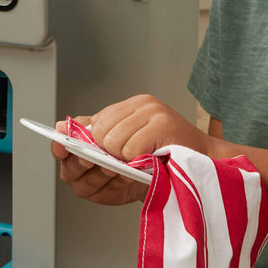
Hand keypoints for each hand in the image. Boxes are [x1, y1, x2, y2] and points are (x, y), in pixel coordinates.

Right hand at [52, 115, 147, 206]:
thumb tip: (61, 126)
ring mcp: (88, 187)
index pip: (59, 151)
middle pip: (71, 169)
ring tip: (114, 164)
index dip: (60, 148)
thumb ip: (82, 126)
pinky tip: (126, 173)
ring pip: (89, 182)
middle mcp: (75, 172)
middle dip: (82, 161)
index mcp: (70, 153)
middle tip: (92, 156)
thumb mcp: (102, 128)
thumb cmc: (117, 141)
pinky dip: (118, 181)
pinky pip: (109, 190)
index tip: (66, 144)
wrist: (141, 159)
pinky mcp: (105, 197)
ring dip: (102, 172)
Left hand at [87, 94, 209, 160]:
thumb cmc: (166, 161)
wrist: (206, 165)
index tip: (95, 156)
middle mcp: (141, 103)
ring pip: (112, 142)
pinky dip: (138, 162)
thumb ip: (99, 139)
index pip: (92, 121)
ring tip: (143, 160)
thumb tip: (62, 128)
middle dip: (107, 155)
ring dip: (125, 160)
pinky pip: (130, 150)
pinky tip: (152, 160)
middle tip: (127, 162)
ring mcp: (152, 110)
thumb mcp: (128, 149)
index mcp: (132, 105)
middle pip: (99, 132)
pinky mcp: (162, 123)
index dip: (91, 144)